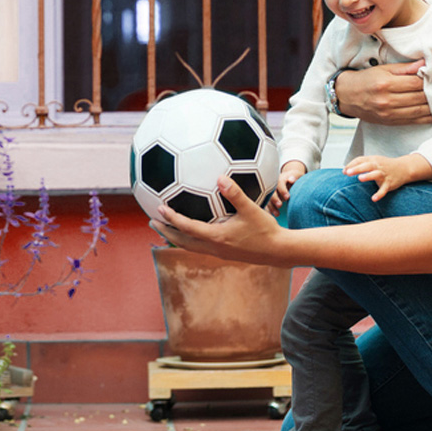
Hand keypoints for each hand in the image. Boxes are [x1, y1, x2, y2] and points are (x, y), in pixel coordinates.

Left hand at [152, 176, 291, 266]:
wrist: (279, 252)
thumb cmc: (266, 230)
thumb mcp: (251, 209)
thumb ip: (235, 193)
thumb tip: (220, 177)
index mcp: (217, 237)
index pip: (187, 228)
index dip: (171, 218)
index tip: (159, 209)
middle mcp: (214, 247)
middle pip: (182, 241)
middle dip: (165, 232)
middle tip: (152, 221)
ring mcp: (218, 252)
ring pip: (190, 246)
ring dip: (175, 237)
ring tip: (164, 228)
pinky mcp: (224, 254)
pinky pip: (200, 246)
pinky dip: (189, 239)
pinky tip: (191, 230)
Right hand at [265, 160, 307, 214]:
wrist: (289, 177)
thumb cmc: (294, 177)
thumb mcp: (297, 175)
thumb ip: (295, 177)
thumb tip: (291, 179)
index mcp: (280, 179)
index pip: (280, 183)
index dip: (283, 190)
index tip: (288, 197)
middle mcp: (273, 185)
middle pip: (272, 192)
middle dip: (275, 199)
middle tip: (280, 205)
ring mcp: (271, 192)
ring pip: (269, 199)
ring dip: (272, 207)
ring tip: (277, 214)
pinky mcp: (270, 199)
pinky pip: (268, 204)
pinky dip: (269, 210)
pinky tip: (271, 215)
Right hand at [334, 61, 431, 125]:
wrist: (347, 96)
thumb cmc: (365, 80)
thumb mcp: (382, 69)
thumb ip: (404, 68)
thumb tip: (424, 63)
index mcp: (386, 83)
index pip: (415, 82)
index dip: (428, 79)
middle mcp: (387, 100)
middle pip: (419, 97)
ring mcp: (389, 113)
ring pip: (419, 110)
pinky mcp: (390, 122)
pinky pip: (413, 121)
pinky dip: (426, 117)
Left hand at [343, 154, 413, 201]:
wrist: (404, 168)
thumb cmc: (385, 165)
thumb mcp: (374, 161)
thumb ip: (361, 164)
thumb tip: (345, 170)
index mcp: (373, 160)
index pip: (361, 160)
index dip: (352, 165)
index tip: (344, 171)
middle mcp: (378, 166)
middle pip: (367, 165)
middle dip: (357, 168)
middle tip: (348, 172)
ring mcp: (384, 175)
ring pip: (376, 174)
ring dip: (368, 176)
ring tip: (360, 178)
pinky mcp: (389, 183)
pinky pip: (384, 189)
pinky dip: (379, 194)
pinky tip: (374, 198)